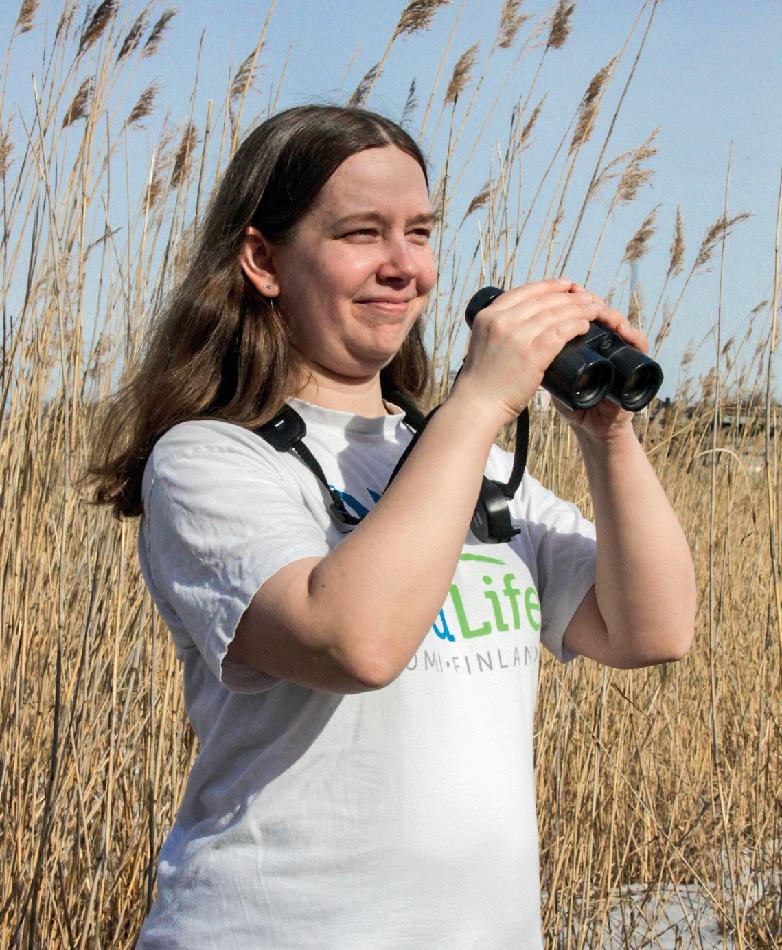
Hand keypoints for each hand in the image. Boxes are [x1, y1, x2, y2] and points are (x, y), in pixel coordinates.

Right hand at [450, 278, 605, 430]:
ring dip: (579, 309)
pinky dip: (576, 326)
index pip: (524, 291)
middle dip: (569, 296)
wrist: (476, 404)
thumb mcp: (484, 343)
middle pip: (543, 300)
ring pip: (555, 314)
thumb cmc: (482, 380)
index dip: (549, 286)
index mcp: (489, 316)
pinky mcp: (532, 354)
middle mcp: (502, 321)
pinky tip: (585, 326)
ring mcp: (517, 336)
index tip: (565, 285)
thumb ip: (500, 330)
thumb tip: (524, 322)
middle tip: (586, 297)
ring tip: (593, 309)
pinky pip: (561, 332)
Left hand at [554, 284, 648, 442]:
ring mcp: (621, 351)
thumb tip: (517, 340)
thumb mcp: (552, 378)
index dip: (570, 299)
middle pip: (600, 312)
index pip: (580, 312)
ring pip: (619, 323)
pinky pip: (638, 344)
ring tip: (597, 308)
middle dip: (588, 301)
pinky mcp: (636, 366)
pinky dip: (633, 335)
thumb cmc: (573, 403)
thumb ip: (539, 359)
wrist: (593, 428)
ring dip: (609, 313)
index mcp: (586, 342)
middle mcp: (605, 342)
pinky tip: (622, 329)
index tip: (560, 291)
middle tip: (577, 293)